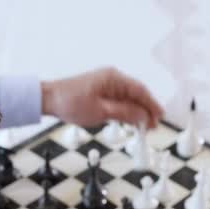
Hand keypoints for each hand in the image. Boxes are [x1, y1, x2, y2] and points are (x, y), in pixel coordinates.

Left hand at [41, 68, 163, 128]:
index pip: (140, 90)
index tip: (159, 117)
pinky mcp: (100, 92)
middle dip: (146, 110)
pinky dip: (126, 111)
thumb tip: (143, 116)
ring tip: (143, 128)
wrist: (49, 100)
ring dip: (136, 112)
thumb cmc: (71, 103)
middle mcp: (112, 78)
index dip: (152, 105)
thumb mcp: (100, 112)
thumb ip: (124, 113)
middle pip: (136, 94)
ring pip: (128, 99)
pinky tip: (130, 122)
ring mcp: (106, 84)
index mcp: (113, 78)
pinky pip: (119, 101)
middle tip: (152, 127)